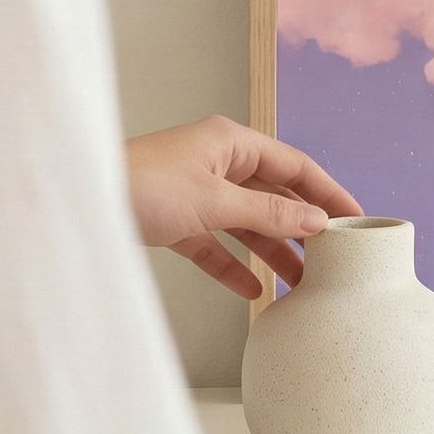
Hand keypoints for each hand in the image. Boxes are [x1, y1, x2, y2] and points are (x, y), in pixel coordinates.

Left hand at [125, 116, 363, 299]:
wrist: (79, 202)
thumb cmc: (141, 186)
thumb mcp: (214, 202)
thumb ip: (267, 214)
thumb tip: (314, 221)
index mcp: (231, 143)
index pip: (294, 167)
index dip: (326, 192)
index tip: (354, 217)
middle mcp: (217, 163)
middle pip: (272, 196)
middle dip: (301, 227)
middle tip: (332, 257)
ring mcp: (195, 192)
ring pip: (245, 223)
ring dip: (271, 251)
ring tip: (300, 281)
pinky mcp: (174, 219)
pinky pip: (213, 244)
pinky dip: (231, 265)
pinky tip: (249, 290)